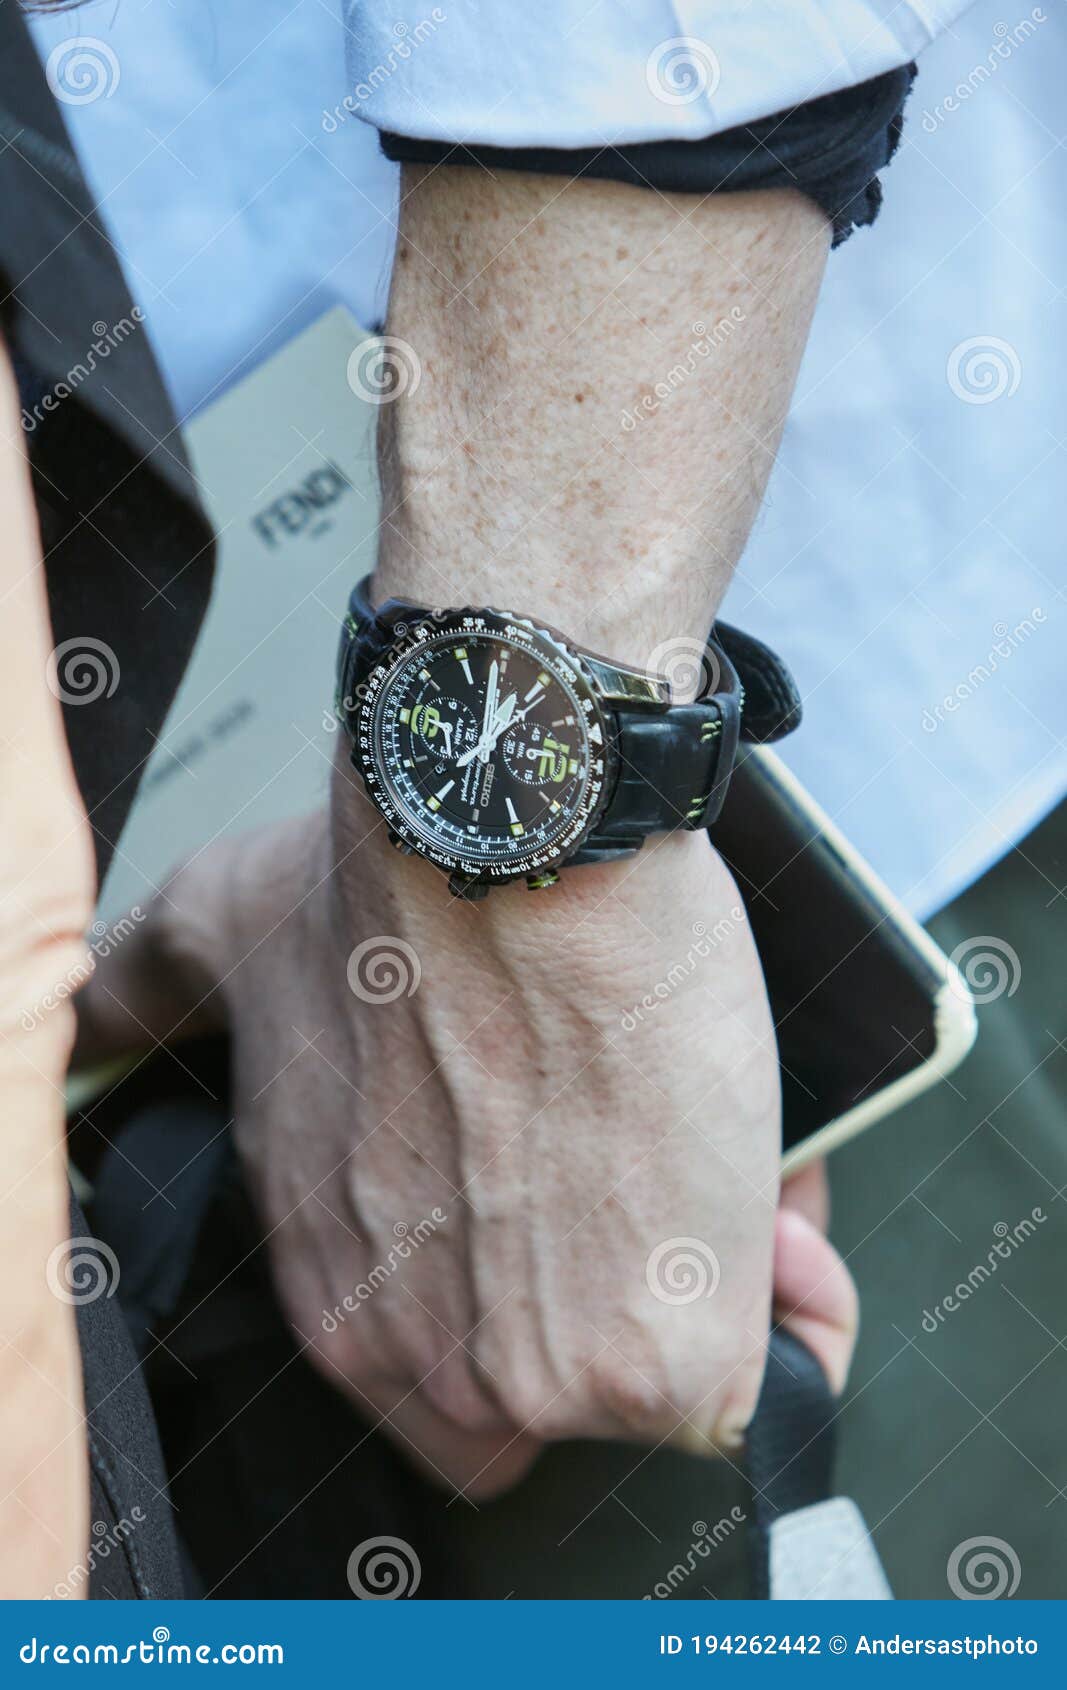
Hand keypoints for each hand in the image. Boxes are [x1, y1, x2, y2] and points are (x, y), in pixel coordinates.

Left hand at [76, 754, 856, 1498]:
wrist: (510, 847)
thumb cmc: (396, 886)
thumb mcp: (224, 943)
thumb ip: (145, 998)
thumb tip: (89, 1009)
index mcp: (334, 1280)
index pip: (445, 1374)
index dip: (529, 1292)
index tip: (576, 1212)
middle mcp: (418, 1350)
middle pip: (560, 1388)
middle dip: (626, 1296)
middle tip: (665, 1182)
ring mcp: (537, 1370)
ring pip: (663, 1379)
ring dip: (716, 1277)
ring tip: (729, 1164)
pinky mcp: (657, 1355)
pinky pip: (763, 1369)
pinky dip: (794, 1295)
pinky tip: (782, 1197)